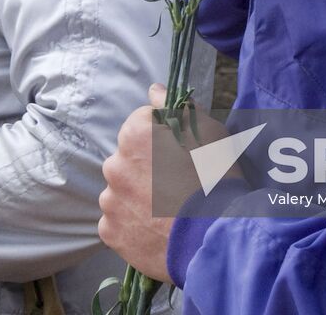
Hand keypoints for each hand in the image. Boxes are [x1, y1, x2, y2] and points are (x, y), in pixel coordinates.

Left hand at [99, 85, 230, 281]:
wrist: (214, 236)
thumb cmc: (215, 178)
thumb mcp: (208, 131)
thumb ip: (176, 107)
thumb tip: (154, 90)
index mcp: (133, 135)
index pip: (142, 123)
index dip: (163, 135)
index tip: (181, 153)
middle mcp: (114, 165)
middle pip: (130, 158)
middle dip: (148, 166)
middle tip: (176, 183)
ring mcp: (110, 202)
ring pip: (123, 190)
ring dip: (139, 195)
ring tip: (168, 209)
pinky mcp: (111, 233)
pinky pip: (120, 221)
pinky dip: (134, 223)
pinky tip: (158, 227)